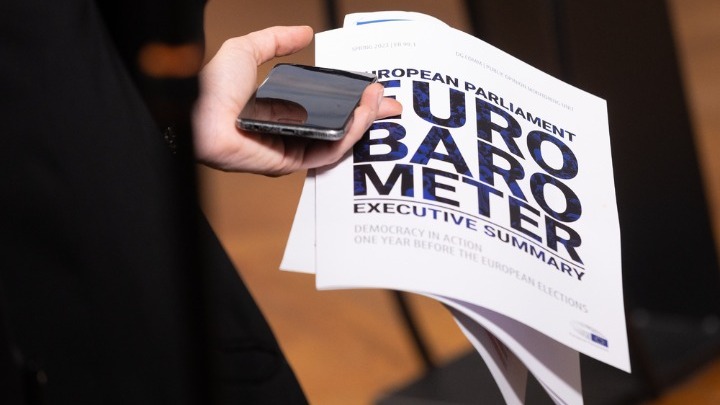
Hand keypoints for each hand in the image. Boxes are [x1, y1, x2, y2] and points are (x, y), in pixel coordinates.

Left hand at [193, 26, 401, 175]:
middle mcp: (289, 134)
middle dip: (368, 115)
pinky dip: (349, 133)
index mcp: (282, 113)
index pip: (326, 110)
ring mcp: (291, 150)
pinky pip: (328, 151)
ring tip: (378, 100)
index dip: (352, 101)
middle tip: (389, 101)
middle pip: (339, 128)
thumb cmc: (211, 88)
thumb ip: (275, 41)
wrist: (198, 111)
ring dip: (363, 121)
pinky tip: (361, 115)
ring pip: (338, 140)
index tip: (372, 89)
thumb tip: (304, 33)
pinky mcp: (291, 162)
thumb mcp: (247, 51)